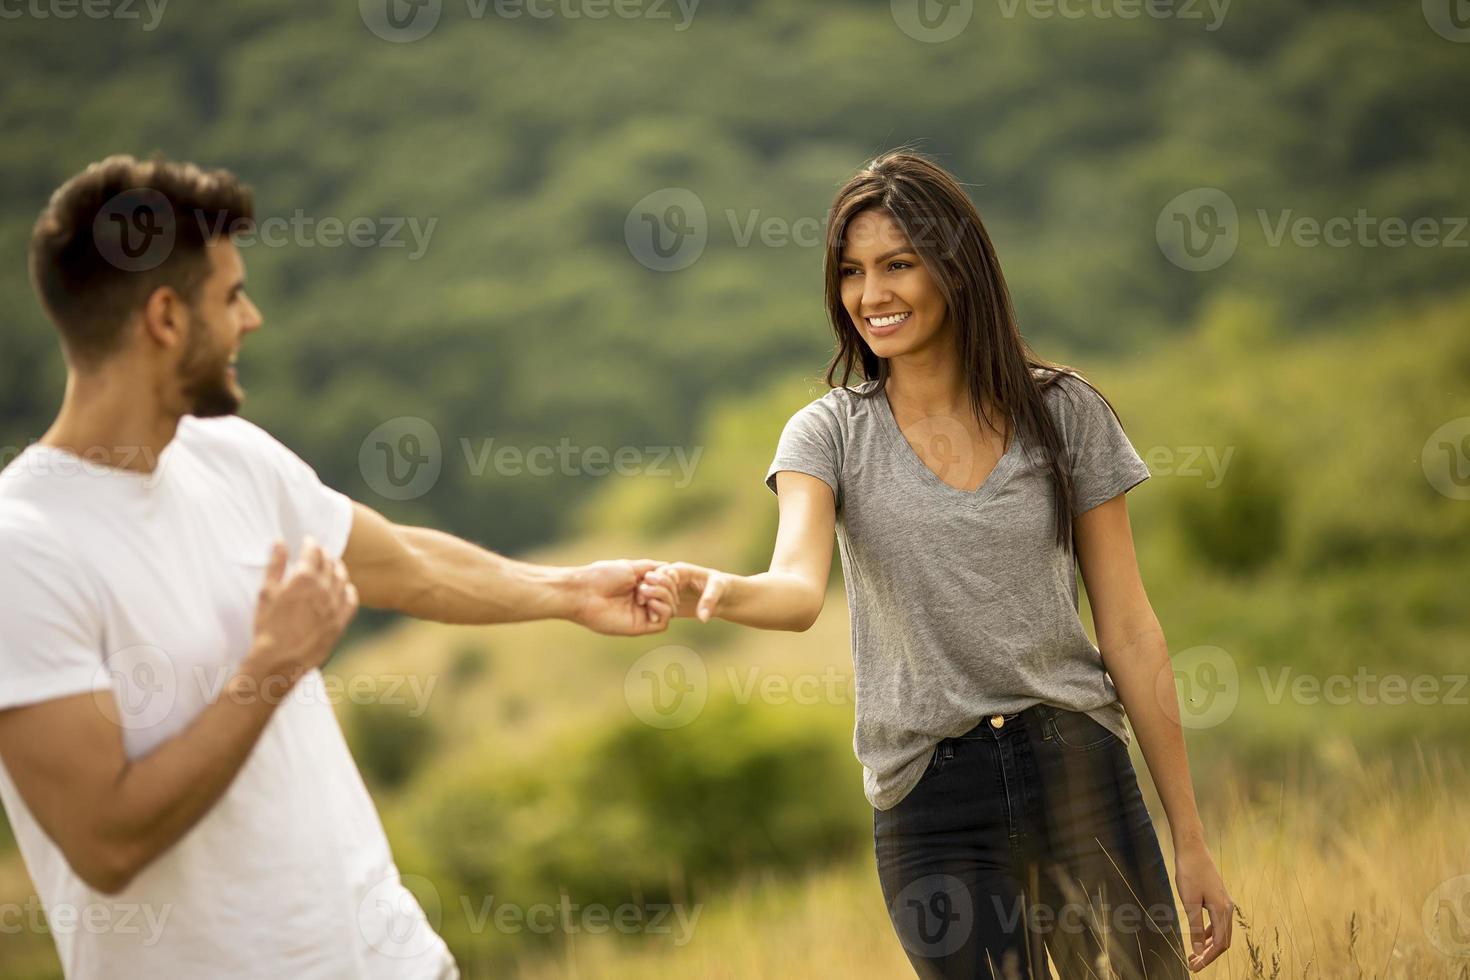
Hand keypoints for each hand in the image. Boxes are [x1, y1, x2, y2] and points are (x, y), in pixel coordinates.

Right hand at [248, 536, 359, 686]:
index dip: (311, 544)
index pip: (313, 552)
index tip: (308, 541)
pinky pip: (352, 600)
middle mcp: (324, 589)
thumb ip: (275, 565)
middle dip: (324, 555)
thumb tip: (279, 542)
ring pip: (342, 579)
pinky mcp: (341, 622)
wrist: (280, 660)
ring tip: (332, 567)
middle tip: (319, 553)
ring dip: (337, 569)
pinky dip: (349, 590)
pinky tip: (344, 589)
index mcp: (304, 578)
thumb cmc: (267, 627)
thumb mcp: (266, 593)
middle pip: (329, 564)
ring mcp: (335, 606)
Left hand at [570, 559, 676, 635]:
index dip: (670, 578)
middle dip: (665, 585)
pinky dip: (662, 610)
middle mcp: (644, 601)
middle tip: (646, 581)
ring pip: (671, 609)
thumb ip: (651, 567)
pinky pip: (663, 623)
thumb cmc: (603, 576)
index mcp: (642, 587)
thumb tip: (669, 567)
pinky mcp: (639, 627)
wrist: (585, 592)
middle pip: (672, 597)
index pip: (669, 585)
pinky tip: (648, 602)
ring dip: (663, 595)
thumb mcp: (631, 567)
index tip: (663, 571)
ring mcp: (642, 615)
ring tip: (643, 591)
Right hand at [641, 562, 733, 622]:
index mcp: (681, 570)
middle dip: (649, 591)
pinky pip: (660, 607)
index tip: (650, 589)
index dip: (656, 580)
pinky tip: (654, 621)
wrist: (724, 597)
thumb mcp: (717, 589)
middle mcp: (672, 579)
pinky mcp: (671, 604)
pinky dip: (656, 612)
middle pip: (655, 583)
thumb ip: (709, 601)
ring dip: (650, 603)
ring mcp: (670, 592)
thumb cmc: (722, 587)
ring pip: (655, 596)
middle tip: (643, 601)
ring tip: (650, 615)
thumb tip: (703, 617)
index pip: (664, 572)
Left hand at [1174, 839, 1232, 970]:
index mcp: (1222, 911)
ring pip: (1220, 931)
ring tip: (1194, 954)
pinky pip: (1217, 922)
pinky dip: (1208, 933)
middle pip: (1222, 940)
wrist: (1192, 849)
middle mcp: (1227, 908)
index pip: (1219, 944)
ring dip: (1208, 945)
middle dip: (1209, 955)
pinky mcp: (1218, 898)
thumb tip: (1199, 952)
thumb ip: (1194, 928)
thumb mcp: (1189, 902)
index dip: (1208, 959)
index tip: (1194, 967)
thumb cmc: (1189, 873)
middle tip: (1192, 964)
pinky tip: (1198, 937)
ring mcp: (1224, 902)